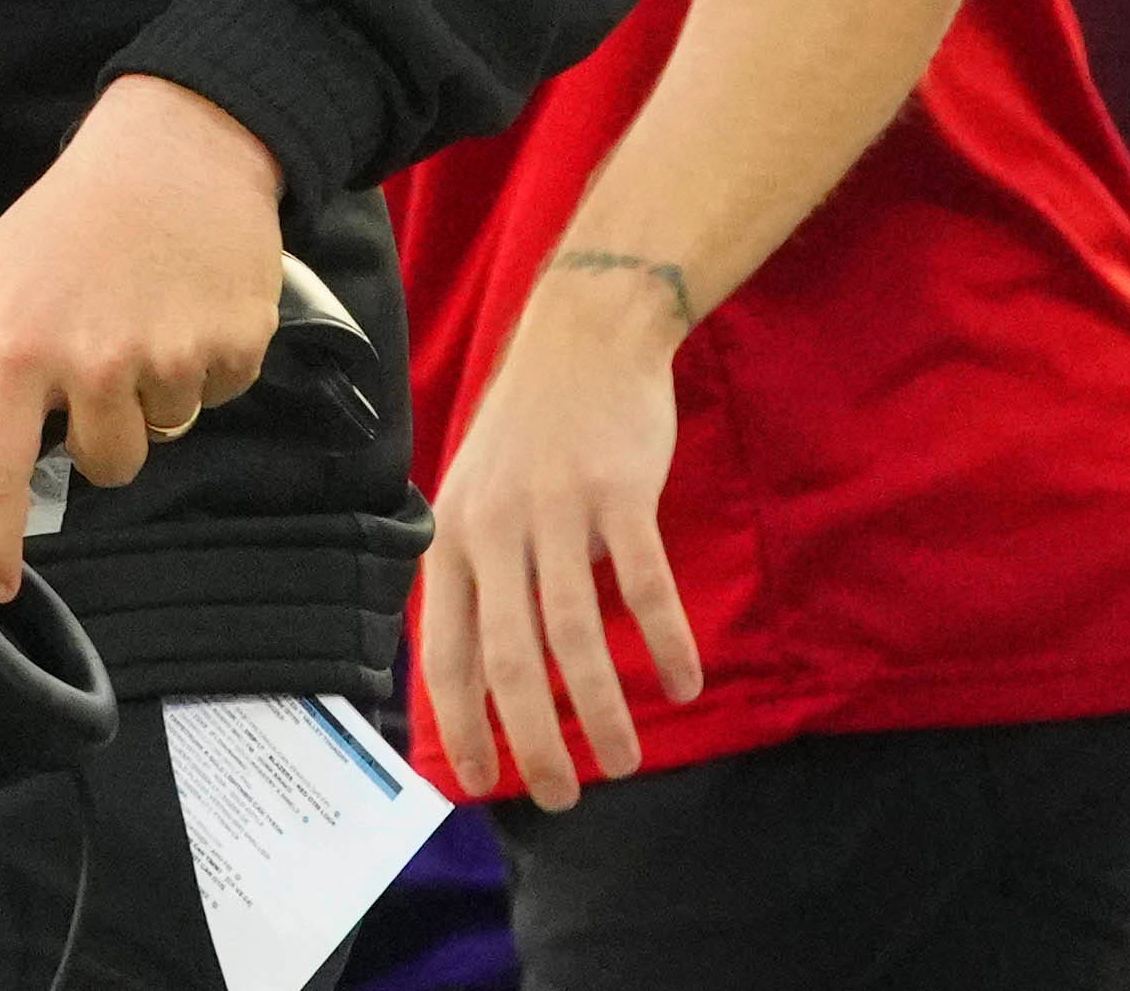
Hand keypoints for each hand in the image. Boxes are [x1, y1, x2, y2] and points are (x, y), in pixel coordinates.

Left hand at [0, 74, 282, 602]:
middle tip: (106, 359)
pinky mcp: (235, 351)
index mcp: (22, 344)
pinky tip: (191, 303)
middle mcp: (96, 365)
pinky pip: (218, 395)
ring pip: (166, 429)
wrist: (183, 146)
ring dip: (158, 390)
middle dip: (105, 429)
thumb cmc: (78, 204)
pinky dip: (207, 363)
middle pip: (105, 464)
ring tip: (149, 310)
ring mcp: (172, 361)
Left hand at [419, 261, 703, 807]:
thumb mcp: (475, 495)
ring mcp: (556, 507)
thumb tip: (477, 675)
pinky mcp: (618, 491)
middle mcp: (495, 525)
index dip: (464, 722)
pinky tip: (683, 684)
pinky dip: (665, 643)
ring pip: (574, 633)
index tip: (485, 782)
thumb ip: (474, 573)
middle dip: (534, 739)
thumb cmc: (530, 429)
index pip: (446, 649)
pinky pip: (645, 585)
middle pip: (509, 656)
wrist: (584, 334)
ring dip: (602, 708)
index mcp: (453, 535)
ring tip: (627, 760)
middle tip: (561, 796)